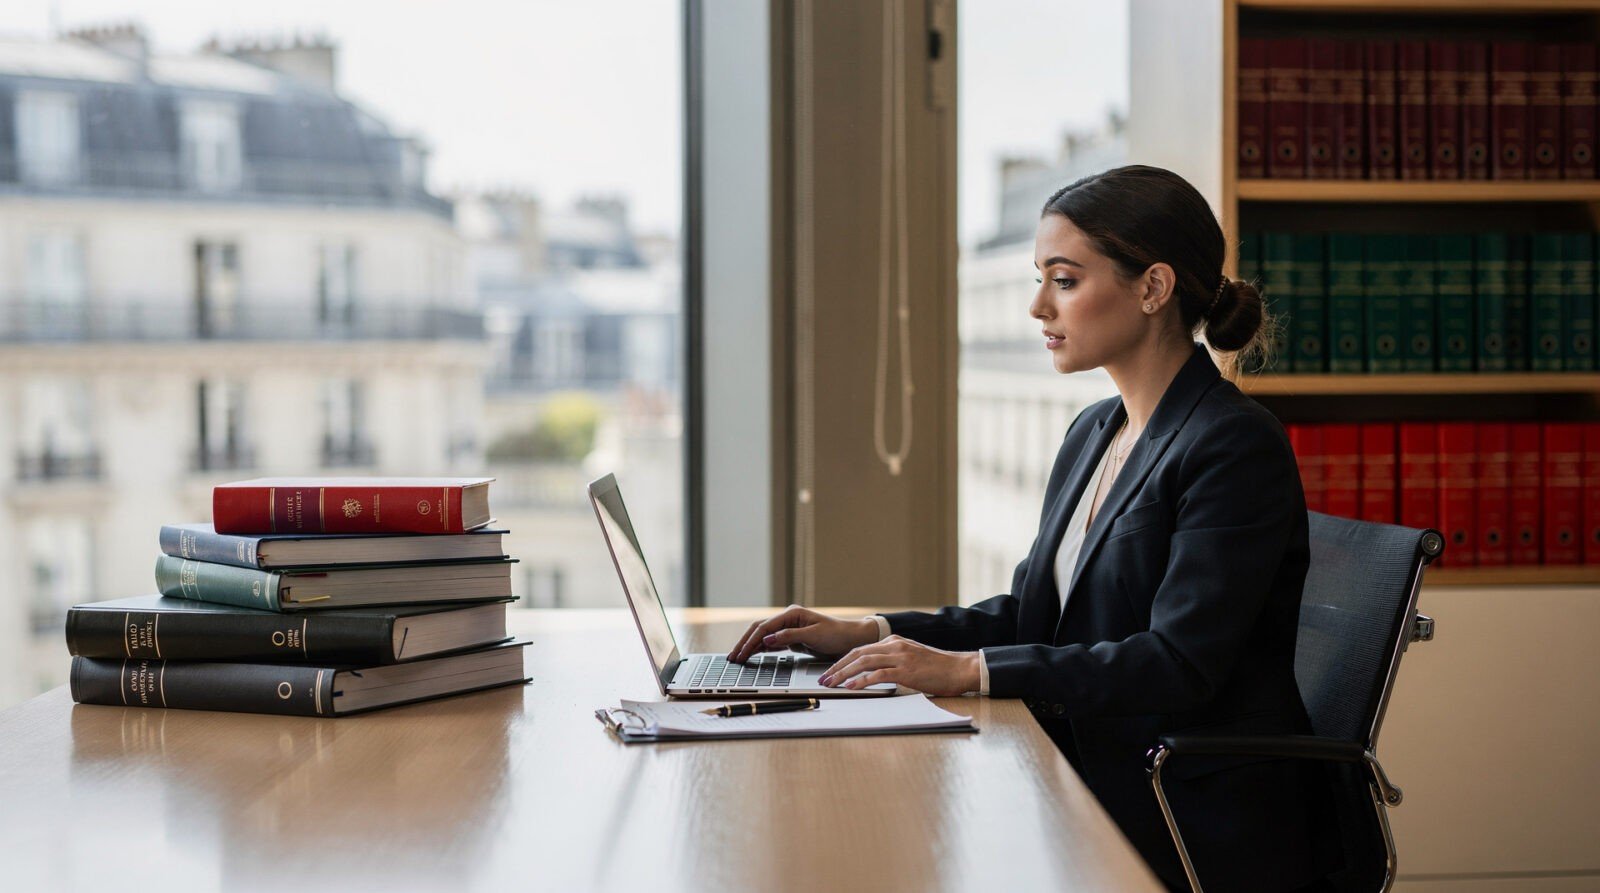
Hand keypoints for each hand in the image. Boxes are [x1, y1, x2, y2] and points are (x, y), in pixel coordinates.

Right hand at [727, 605, 879, 662]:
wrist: (851, 639)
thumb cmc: (836, 635)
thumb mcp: (813, 635)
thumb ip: (789, 637)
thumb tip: (766, 639)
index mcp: (791, 614)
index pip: (764, 628)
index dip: (750, 641)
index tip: (741, 654)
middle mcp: (787, 619)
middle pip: (759, 630)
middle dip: (744, 643)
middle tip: (732, 657)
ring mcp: (788, 628)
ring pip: (763, 636)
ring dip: (749, 646)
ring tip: (737, 658)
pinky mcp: (791, 638)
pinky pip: (771, 643)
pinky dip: (759, 649)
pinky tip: (751, 656)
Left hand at [819, 636, 980, 696]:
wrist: (959, 668)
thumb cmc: (938, 668)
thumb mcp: (912, 658)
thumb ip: (894, 661)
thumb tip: (876, 673)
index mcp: (895, 641)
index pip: (861, 649)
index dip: (844, 660)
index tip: (831, 671)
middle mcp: (895, 645)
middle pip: (858, 653)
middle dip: (838, 667)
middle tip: (824, 679)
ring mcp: (900, 657)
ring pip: (864, 662)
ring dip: (844, 674)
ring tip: (832, 684)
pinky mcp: (906, 670)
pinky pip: (878, 674)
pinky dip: (861, 681)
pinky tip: (851, 687)